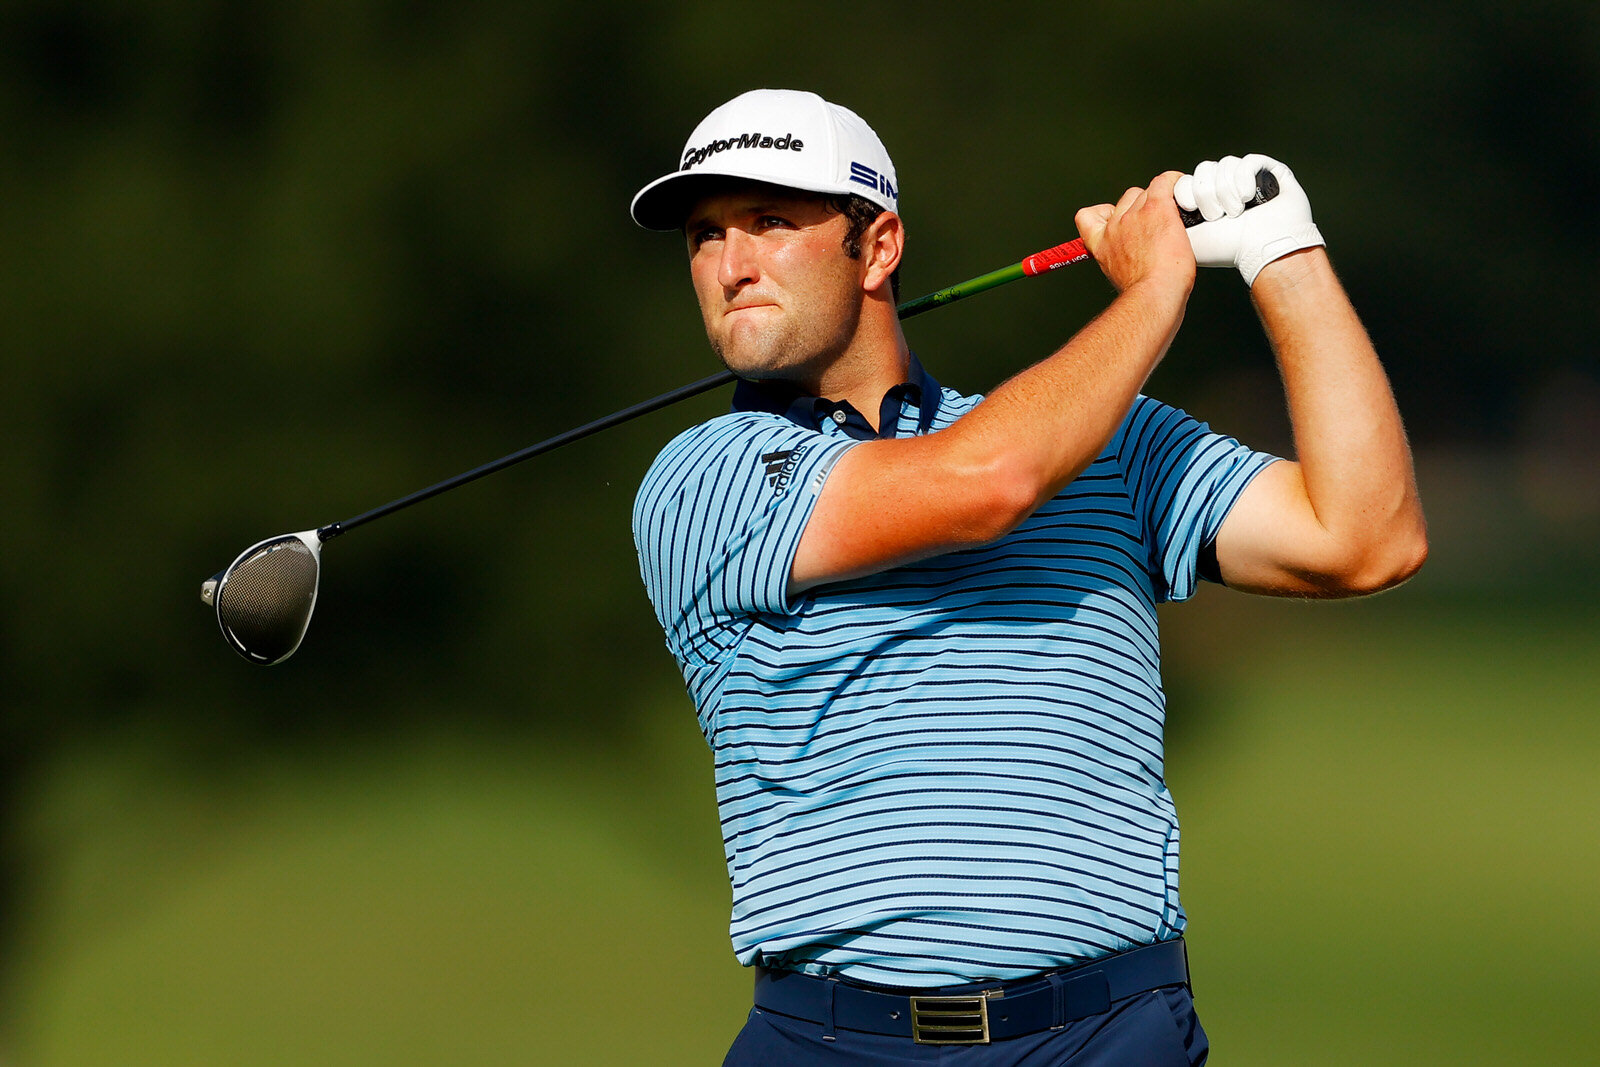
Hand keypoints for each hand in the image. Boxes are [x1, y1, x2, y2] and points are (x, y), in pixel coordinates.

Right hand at [1076, 171, 1195, 294]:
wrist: (1154, 294)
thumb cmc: (1145, 294)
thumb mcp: (1121, 277)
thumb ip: (1123, 260)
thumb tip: (1138, 262)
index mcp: (1100, 244)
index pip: (1087, 216)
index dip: (1103, 213)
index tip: (1117, 220)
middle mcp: (1114, 227)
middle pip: (1126, 200)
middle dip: (1141, 207)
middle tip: (1158, 225)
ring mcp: (1134, 216)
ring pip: (1147, 192)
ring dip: (1159, 200)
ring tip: (1174, 216)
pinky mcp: (1156, 209)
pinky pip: (1164, 182)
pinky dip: (1174, 182)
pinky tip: (1182, 189)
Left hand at [1175, 154, 1323, 286]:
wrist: (1261, 252)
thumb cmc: (1224, 249)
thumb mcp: (1185, 237)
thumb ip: (1163, 222)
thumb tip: (1150, 203)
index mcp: (1207, 200)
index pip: (1187, 179)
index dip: (1185, 191)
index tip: (1190, 209)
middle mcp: (1227, 187)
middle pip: (1203, 170)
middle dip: (1206, 194)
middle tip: (1215, 217)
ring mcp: (1248, 178)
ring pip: (1224, 165)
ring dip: (1227, 191)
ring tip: (1235, 212)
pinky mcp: (1270, 172)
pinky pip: (1248, 161)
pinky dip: (1245, 179)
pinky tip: (1248, 198)